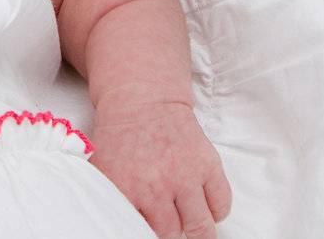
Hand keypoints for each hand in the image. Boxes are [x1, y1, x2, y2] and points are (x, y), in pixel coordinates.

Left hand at [89, 101, 231, 238]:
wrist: (143, 98)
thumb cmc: (121, 133)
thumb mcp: (102, 165)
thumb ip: (108, 196)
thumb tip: (109, 219)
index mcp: (125, 187)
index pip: (136, 229)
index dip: (142, 233)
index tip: (144, 231)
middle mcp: (157, 186)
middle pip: (170, 234)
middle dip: (169, 234)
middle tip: (168, 228)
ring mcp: (185, 176)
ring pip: (200, 227)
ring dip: (196, 232)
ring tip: (192, 230)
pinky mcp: (207, 165)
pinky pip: (221, 204)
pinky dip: (215, 212)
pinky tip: (204, 207)